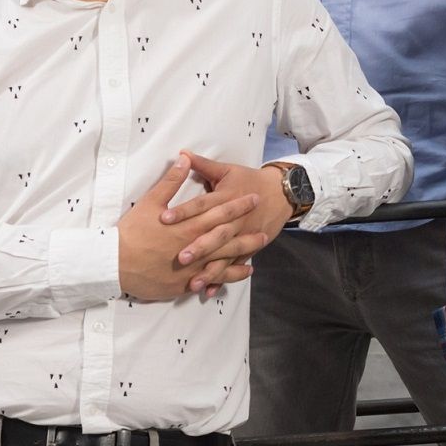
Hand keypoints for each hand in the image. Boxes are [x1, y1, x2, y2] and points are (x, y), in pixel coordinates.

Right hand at [118, 159, 262, 301]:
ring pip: (224, 260)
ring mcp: (191, 267)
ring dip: (244, 253)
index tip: (253, 198)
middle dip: (248, 231)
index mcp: (188, 225)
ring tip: (258, 247)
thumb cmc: (131, 233)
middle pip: (228, 238)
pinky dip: (229, 276)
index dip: (238, 205)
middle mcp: (194, 246)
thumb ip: (170, 182)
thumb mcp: (149, 202)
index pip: (219, 213)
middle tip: (266, 226)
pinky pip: (212, 279)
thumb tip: (184, 159)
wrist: (114, 264)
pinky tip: (242, 271)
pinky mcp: (184, 283)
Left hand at [171, 152, 291, 291]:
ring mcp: (242, 236)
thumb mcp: (226, 170)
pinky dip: (222, 279)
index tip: (164, 218)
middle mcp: (234, 220)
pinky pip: (234, 266)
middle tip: (180, 257)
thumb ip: (203, 164)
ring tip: (193, 282)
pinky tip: (208, 291)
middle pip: (215, 234)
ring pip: (225, 255)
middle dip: (199, 247)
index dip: (183, 211)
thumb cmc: (248, 179)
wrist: (280, 193)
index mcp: (226, 198)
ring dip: (210, 270)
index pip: (202, 205)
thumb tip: (182, 154)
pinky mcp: (248, 248)